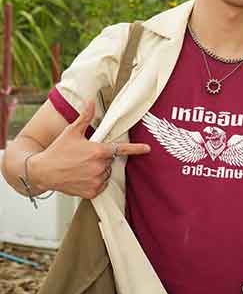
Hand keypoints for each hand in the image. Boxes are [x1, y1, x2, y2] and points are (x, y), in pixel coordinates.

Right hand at [28, 101, 149, 198]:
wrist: (43, 171)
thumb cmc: (57, 150)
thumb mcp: (72, 132)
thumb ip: (85, 117)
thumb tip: (91, 101)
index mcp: (97, 151)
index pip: (120, 149)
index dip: (136, 149)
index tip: (147, 149)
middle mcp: (99, 167)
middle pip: (110, 161)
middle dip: (102, 158)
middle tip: (86, 156)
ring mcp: (96, 180)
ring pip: (106, 173)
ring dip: (99, 170)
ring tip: (82, 167)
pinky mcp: (92, 192)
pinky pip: (101, 185)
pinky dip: (95, 181)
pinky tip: (82, 176)